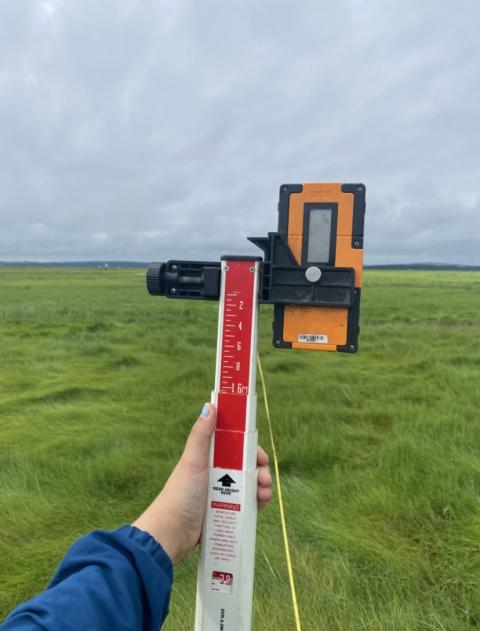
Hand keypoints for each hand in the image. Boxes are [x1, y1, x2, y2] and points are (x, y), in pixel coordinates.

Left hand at [133, 403, 272, 563]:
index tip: (261, 456)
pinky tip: (260, 504)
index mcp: (210, 458)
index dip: (251, 449)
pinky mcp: (225, 512)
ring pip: (249, 485)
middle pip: (247, 467)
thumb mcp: (192, 461)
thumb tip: (210, 405)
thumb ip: (201, 434)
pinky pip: (246, 504)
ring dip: (261, 487)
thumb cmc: (180, 494)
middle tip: (264, 478)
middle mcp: (217, 473)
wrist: (172, 532)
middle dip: (260, 470)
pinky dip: (256, 502)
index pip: (236, 447)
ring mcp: (221, 493)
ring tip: (263, 494)